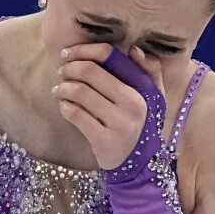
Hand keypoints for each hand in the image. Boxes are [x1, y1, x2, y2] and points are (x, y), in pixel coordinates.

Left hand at [53, 44, 165, 170]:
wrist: (140, 164)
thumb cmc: (142, 124)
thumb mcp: (154, 97)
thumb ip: (150, 71)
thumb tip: (133, 49)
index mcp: (142, 87)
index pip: (108, 56)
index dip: (83, 50)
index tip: (69, 53)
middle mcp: (132, 103)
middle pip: (89, 71)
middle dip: (69, 68)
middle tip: (62, 72)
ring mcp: (118, 123)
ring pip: (79, 92)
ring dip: (63, 88)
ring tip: (59, 90)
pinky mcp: (104, 140)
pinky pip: (76, 115)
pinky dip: (65, 107)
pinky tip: (64, 106)